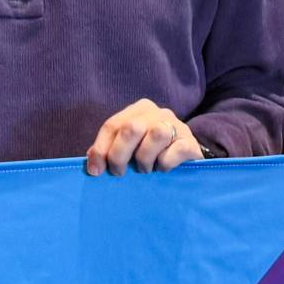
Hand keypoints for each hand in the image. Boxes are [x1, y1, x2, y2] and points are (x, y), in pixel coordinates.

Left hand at [86, 100, 202, 175]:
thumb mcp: (129, 148)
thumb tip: (93, 163)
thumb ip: (109, 150)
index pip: (112, 125)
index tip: (95, 171)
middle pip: (131, 128)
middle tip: (120, 173)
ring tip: (145, 169)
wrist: (186, 158)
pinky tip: (163, 169)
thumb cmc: (151, 153)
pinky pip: (176, 150)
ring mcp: (176, 125)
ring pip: (156, 135)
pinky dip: (165, 163)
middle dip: (120, 155)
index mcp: (138, 110)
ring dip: (145, 159)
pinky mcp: (190, 141)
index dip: (101, 149)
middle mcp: (157, 113)